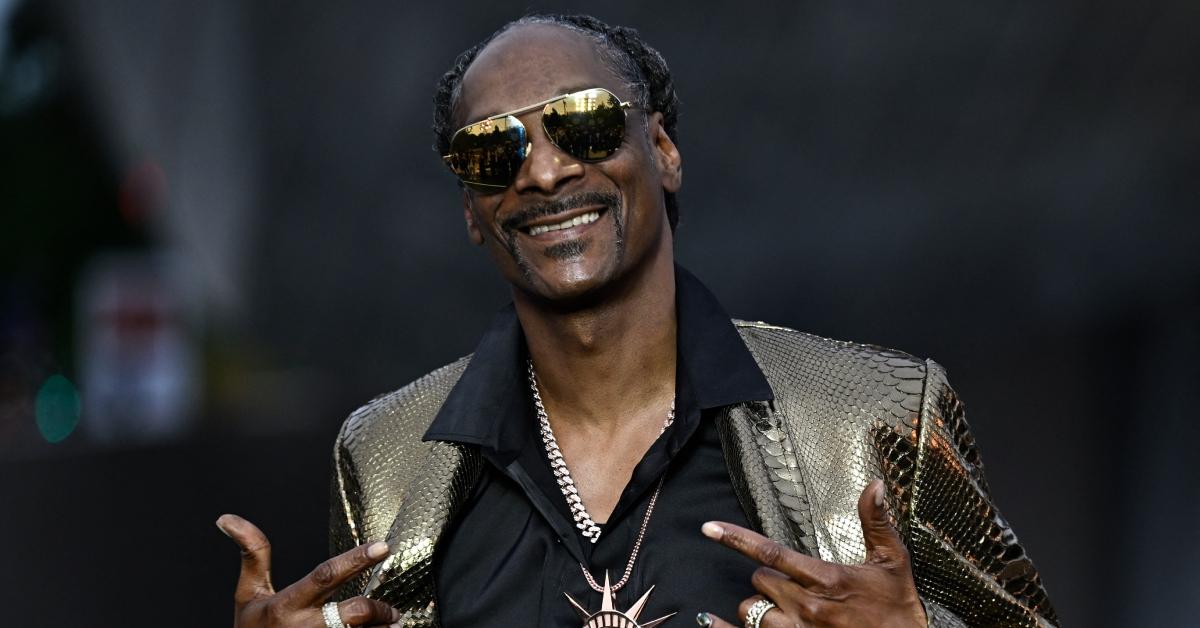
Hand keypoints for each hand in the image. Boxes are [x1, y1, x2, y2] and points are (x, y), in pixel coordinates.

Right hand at [216, 514, 400, 627]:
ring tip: (387, 627)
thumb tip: (227, 518)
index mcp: (286, 606)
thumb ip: (253, 555)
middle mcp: (303, 627)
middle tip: (392, 611)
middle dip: (378, 609)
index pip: (326, 575)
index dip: (356, 559)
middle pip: (354, 612)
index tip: (382, 546)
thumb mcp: (248, 595)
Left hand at [700, 479, 925, 626]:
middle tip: (792, 581)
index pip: (771, 553)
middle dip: (768, 576)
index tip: (709, 528)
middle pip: (760, 581)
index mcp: (826, 579)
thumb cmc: (898, 607)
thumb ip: (876, 522)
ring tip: (782, 604)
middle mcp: (807, 607)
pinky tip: (707, 620)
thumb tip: (874, 485)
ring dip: (760, 604)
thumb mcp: (892, 561)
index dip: (736, 539)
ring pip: (752, 611)